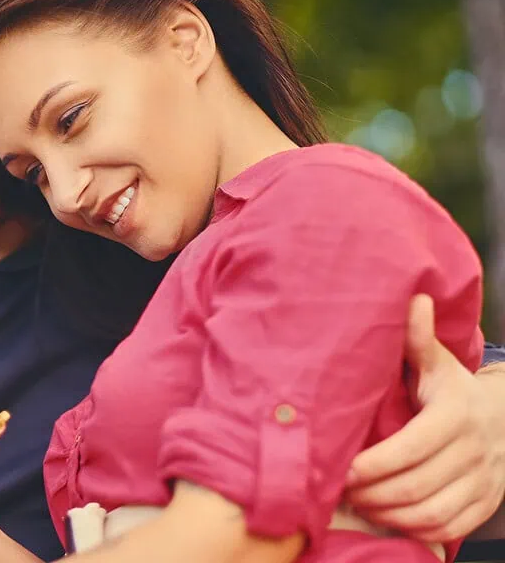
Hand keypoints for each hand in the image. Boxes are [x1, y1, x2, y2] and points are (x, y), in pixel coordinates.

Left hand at [345, 294, 504, 540]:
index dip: (373, 465)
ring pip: (431, 513)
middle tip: (339, 490)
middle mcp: (474, 452)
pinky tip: (388, 517)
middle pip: (416, 486)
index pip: (411, 449)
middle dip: (372, 493)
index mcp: (455, 415)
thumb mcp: (436, 362)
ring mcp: (483, 482)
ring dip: (388, 514)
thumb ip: (418, 338)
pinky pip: (449, 528)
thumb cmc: (451, 388)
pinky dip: (415, 530)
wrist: (502, 418)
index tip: (341, 469)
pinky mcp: (484, 503)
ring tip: (357, 503)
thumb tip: (413, 299)